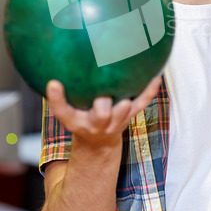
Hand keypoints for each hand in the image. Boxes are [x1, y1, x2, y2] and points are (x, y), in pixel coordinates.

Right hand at [46, 77, 160, 145]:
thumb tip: (55, 67)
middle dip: (103, 102)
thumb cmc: (80, 119)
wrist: (98, 143)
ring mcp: (115, 121)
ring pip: (123, 110)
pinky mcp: (129, 117)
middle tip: (103, 84)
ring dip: (127, 97)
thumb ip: (61, 95)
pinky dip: (150, 91)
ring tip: (133, 74)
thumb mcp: (67, 111)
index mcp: (75, 120)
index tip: (53, 83)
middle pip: (100, 114)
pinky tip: (156, 75)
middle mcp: (95, 123)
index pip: (62, 111)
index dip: (57, 99)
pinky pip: (141, 103)